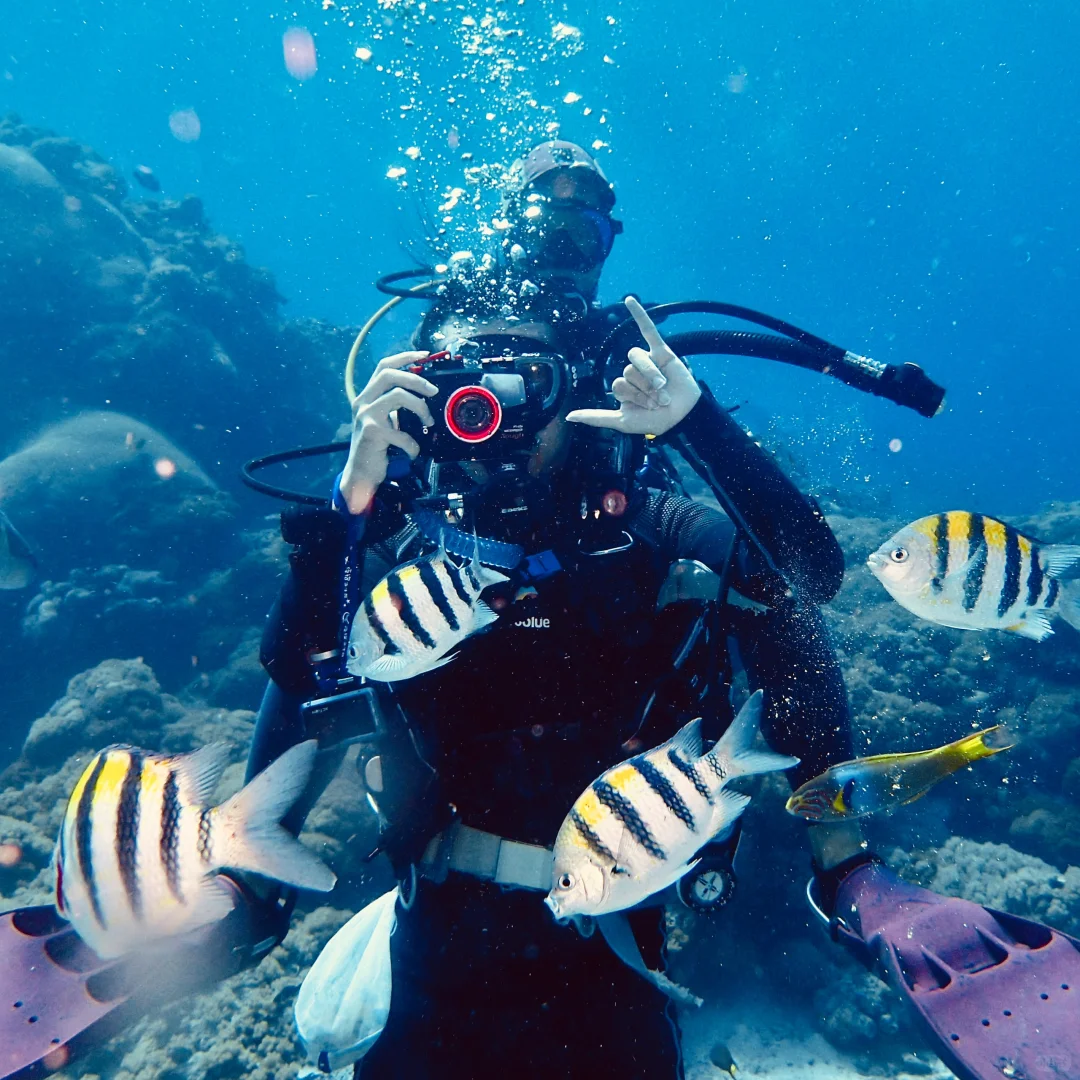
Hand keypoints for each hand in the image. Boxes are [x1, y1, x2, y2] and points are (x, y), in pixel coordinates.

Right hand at [339, 351, 437, 514]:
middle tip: (434, 392)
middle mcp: (363, 401)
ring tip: (428, 423)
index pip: (384, 366)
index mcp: (367, 395)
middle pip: (390, 374)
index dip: (404, 357)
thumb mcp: (384, 421)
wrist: (360, 474)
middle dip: (417, 380)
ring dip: (421, 409)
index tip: (424, 355)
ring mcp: (365, 415)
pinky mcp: (371, 432)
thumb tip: (424, 392)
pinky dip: (413, 445)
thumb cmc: (376, 448)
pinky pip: (402, 433)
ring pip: (399, 396)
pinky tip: (412, 452)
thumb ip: (396, 406)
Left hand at [566, 296, 700, 435]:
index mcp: (623, 387)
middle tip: (658, 399)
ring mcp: (646, 361)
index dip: (632, 397)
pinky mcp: (661, 351)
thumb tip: (568, 416)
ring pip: (636, 359)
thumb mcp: (622, 422)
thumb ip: (596, 417)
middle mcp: (633, 373)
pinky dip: (639, 314)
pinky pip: (648, 330)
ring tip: (663, 387)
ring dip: (650, 376)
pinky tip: (629, 300)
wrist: (683, 416)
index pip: (617, 384)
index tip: (646, 408)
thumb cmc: (655, 420)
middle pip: (626, 372)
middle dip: (643, 388)